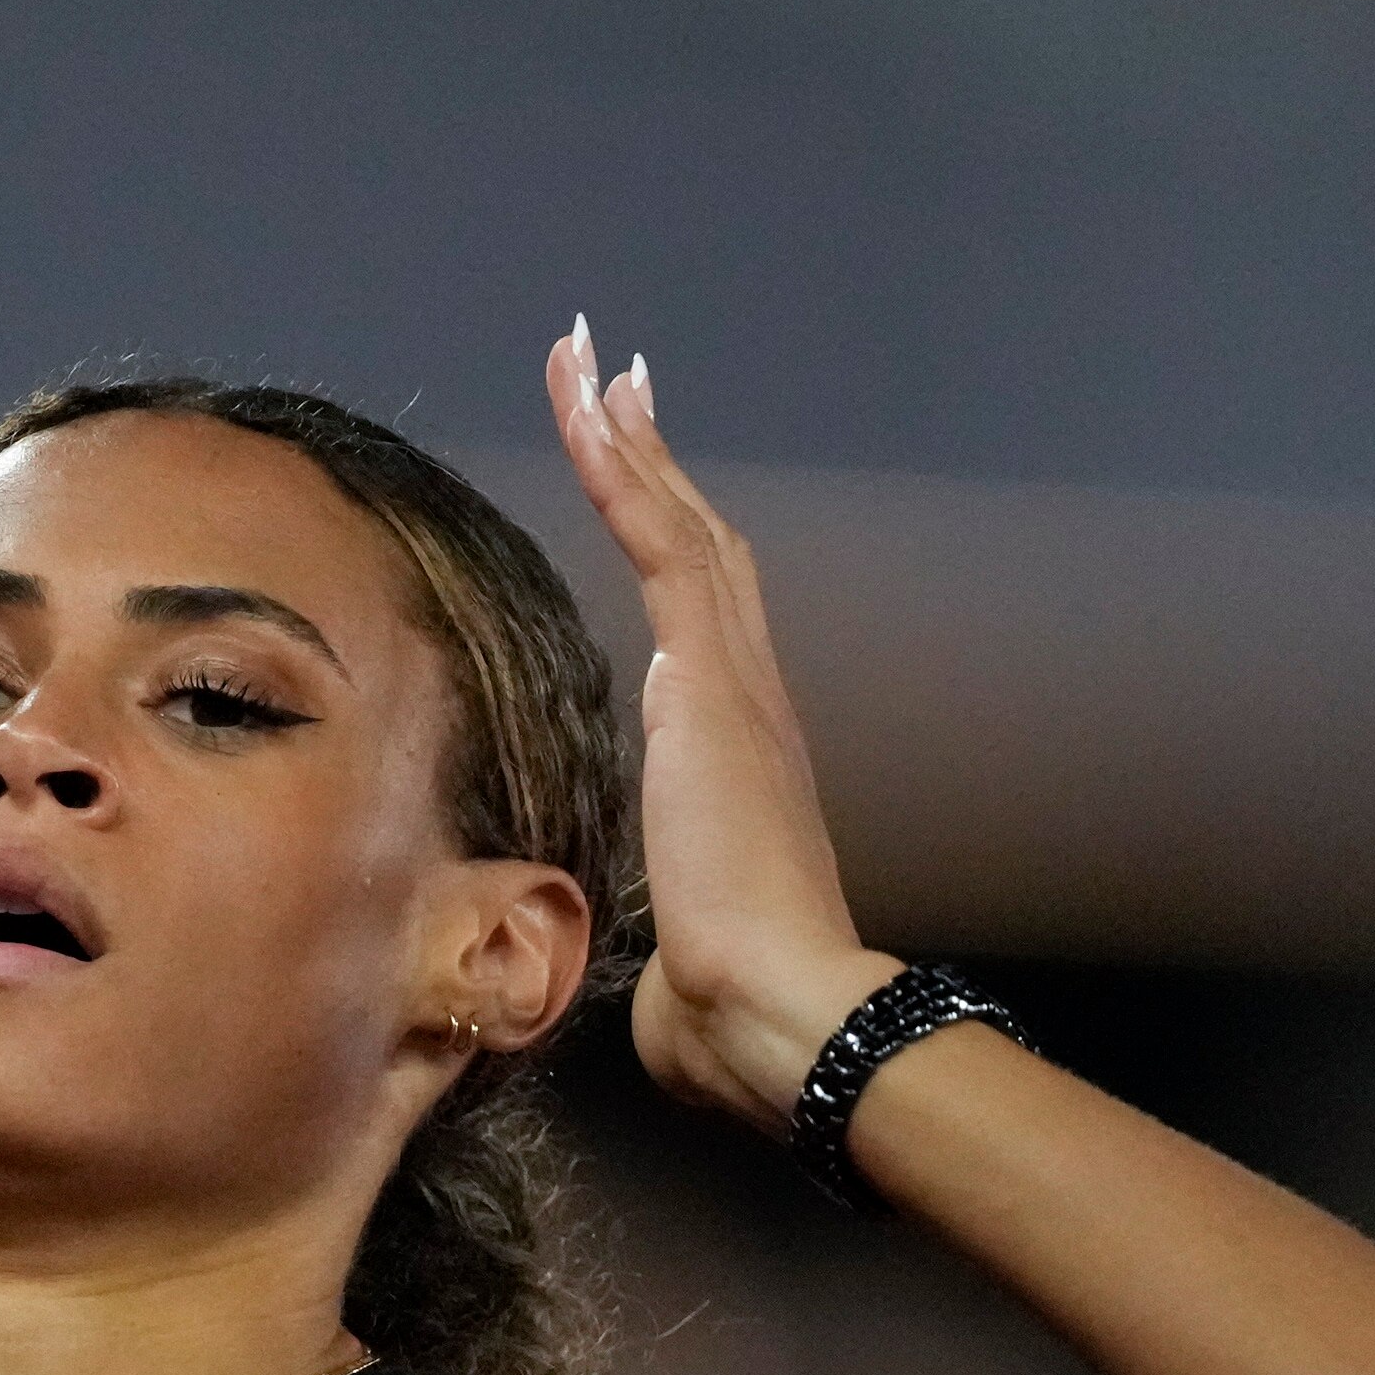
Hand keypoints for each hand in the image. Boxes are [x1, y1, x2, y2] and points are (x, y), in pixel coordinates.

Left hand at [547, 323, 896, 1133]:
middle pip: (700, 546)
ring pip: (681, 525)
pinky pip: (661, 545)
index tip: (640, 485)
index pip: (699, 623)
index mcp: (738, 757)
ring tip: (592, 362)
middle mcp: (748, 702)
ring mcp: (734, 684)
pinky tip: (595, 408)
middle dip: (653, 461)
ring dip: (631, 439)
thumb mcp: (683, 966)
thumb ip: (673, 952)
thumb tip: (663, 990)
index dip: (672, 549)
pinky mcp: (709, 682)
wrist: (783, 1013)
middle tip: (616, 380)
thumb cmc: (738, 1012)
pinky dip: (627, 471)